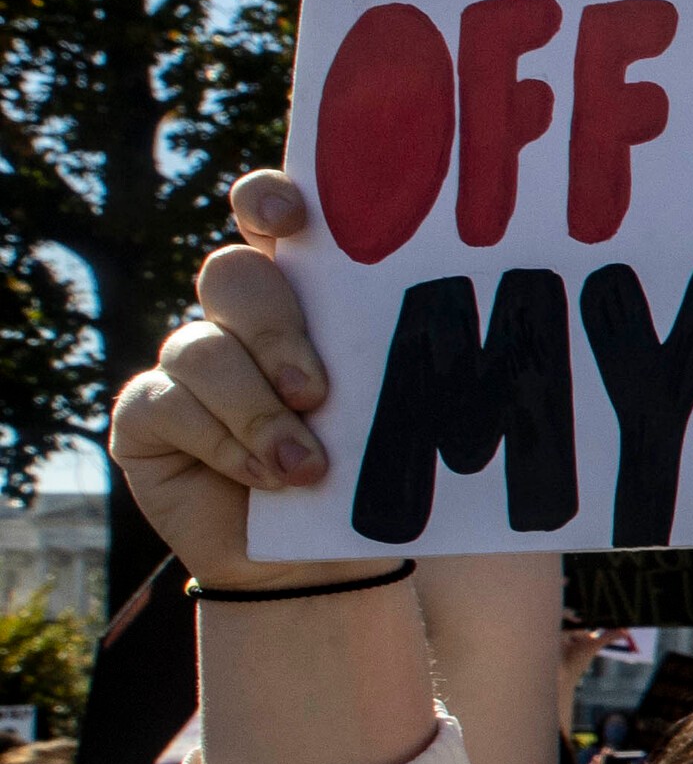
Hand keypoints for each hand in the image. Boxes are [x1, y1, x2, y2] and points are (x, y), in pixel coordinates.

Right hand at [105, 172, 378, 591]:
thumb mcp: (400, 417)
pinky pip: (167, 403)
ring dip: (257, 411)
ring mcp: (185, 362)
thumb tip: (474, 339)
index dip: (270, 201)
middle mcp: (236, 318)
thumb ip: (407, 366)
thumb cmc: (372, 476)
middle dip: (277, 331)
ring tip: (305, 467)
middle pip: (233, 276)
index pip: (271, 218)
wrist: (325, 563)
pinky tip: (266, 479)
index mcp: (304, 296)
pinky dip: (223, 443)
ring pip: (201, 347)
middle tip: (319, 393)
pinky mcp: (147, 414)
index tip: (293, 217)